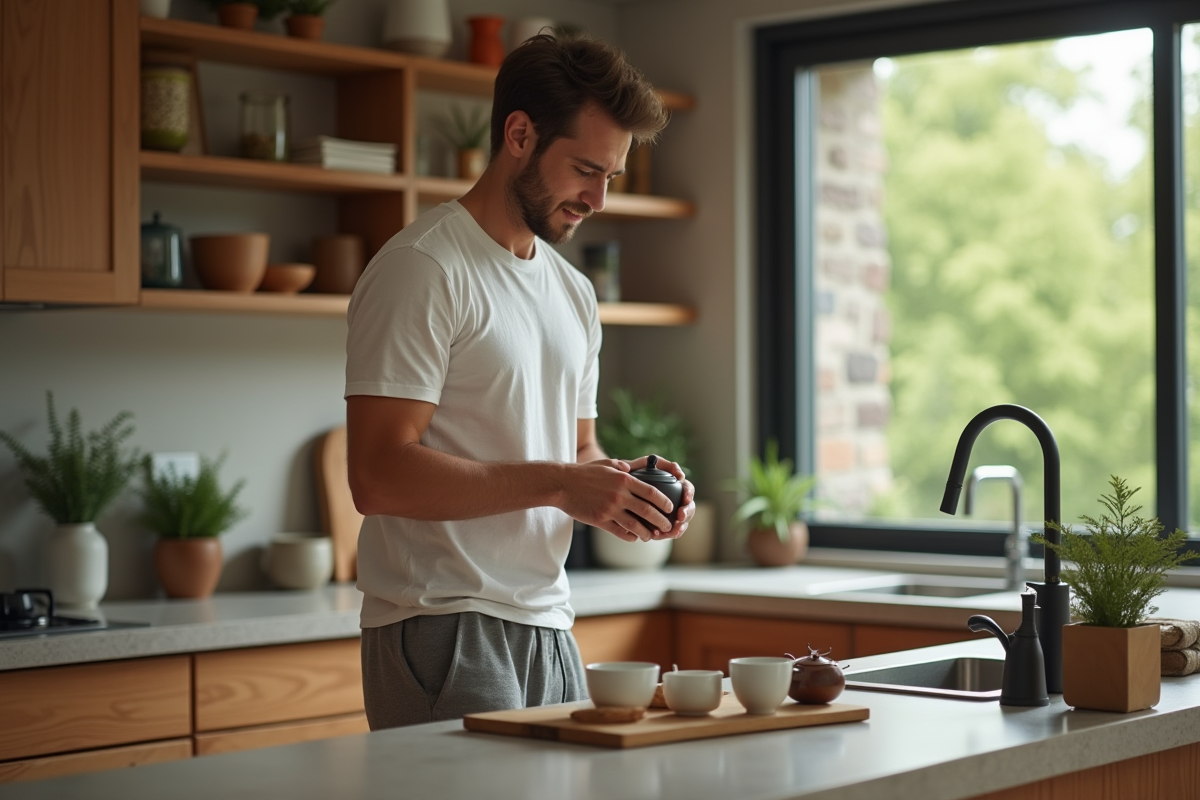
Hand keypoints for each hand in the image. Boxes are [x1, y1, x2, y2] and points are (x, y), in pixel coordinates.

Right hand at [559, 459, 676, 541]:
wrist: (562, 484)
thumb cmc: (584, 473)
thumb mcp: (606, 464)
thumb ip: (622, 467)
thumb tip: (632, 468)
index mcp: (624, 479)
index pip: (652, 492)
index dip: (664, 502)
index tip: (670, 508)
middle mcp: (620, 495)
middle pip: (648, 511)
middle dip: (661, 521)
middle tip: (667, 526)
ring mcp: (610, 509)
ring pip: (635, 525)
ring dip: (646, 533)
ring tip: (651, 536)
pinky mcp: (600, 520)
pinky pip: (620, 532)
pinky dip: (629, 536)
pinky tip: (634, 537)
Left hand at [627, 455, 695, 540]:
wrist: (611, 491)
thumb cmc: (628, 476)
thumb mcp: (640, 466)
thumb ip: (660, 463)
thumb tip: (680, 473)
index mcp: (673, 485)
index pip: (687, 488)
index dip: (688, 493)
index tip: (685, 498)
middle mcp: (674, 500)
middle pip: (688, 507)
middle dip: (687, 512)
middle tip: (680, 516)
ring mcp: (668, 514)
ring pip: (680, 522)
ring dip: (680, 527)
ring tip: (673, 530)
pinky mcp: (660, 525)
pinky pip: (667, 532)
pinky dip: (666, 534)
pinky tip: (659, 535)